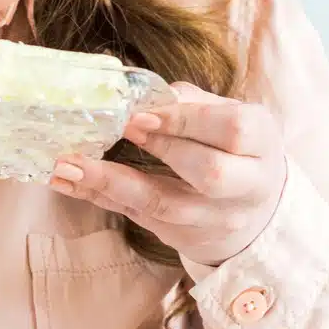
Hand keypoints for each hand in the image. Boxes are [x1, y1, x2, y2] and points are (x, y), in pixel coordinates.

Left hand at [49, 82, 285, 266]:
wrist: (254, 210)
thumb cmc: (234, 149)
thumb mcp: (229, 116)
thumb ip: (192, 101)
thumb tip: (143, 91)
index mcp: (262, 143)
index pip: (231, 130)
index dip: (185, 120)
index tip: (142, 110)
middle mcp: (247, 186)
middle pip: (208, 173)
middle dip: (161, 148)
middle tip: (119, 126)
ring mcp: (215, 219)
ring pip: (164, 205)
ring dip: (112, 183)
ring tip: (69, 165)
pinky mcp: (185, 238)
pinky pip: (137, 217)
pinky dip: (99, 198)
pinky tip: (67, 182)